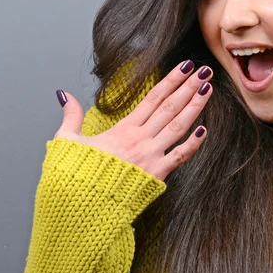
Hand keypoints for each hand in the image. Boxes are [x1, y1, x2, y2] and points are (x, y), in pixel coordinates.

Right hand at [53, 61, 213, 180]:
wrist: (80, 205)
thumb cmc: (74, 175)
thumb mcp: (67, 141)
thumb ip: (71, 116)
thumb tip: (64, 95)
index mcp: (123, 129)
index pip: (153, 98)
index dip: (171, 80)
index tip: (185, 67)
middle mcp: (140, 139)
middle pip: (170, 107)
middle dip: (189, 87)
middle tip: (205, 71)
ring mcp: (151, 156)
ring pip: (178, 126)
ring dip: (195, 107)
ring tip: (208, 89)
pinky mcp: (157, 174)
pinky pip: (179, 157)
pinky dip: (193, 144)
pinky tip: (204, 130)